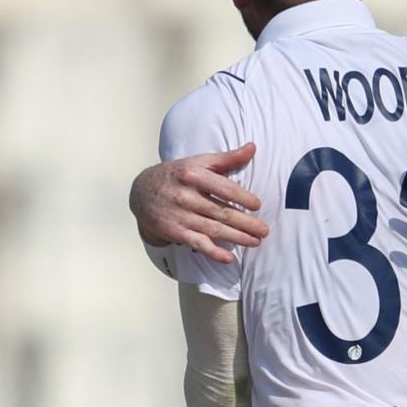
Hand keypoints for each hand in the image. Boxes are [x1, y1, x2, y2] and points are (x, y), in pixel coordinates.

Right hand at [129, 143, 268, 263]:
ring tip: (256, 241)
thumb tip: (252, 147)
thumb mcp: (200, 162)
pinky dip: (213, 252)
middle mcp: (186, 196)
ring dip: (237, 238)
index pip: (223, 188)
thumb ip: (227, 158)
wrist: (142, 191)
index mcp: (194, 175)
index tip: (257, 205)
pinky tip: (229, 258)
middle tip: (264, 230)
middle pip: (221, 212)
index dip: (242, 197)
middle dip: (246, 223)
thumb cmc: (177, 175)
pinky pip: (197, 243)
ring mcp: (180, 215)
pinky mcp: (175, 231)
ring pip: (213, 229)